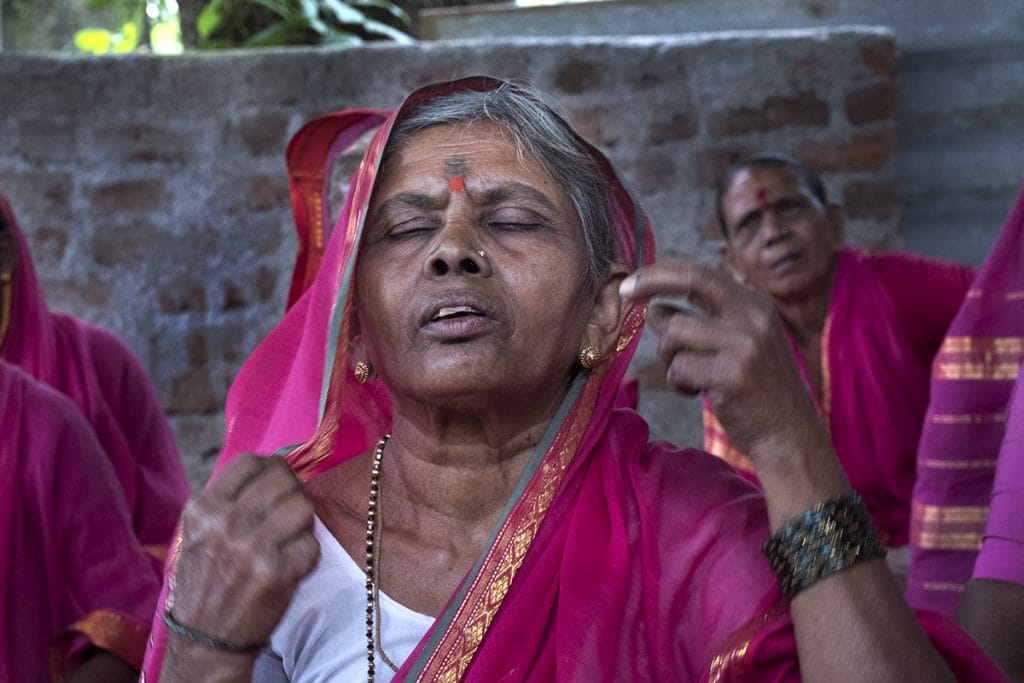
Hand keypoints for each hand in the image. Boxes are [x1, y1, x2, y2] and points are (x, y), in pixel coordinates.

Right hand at [169, 455, 318, 650]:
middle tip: (287, 514)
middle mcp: (226, 523)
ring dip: (302, 525)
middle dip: (292, 494)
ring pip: (303, 508)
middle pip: (283, 480)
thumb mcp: (199, 532)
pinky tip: (290, 566)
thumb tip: (273, 470)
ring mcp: (252, 547)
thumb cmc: (205, 581)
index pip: (251, 461)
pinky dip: (306, 556)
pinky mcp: (277, 572)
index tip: (277, 483)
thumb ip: (229, 500)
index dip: (272, 468)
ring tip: (287, 541)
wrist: (205, 639)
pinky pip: (312, 545)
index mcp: (203, 508)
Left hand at [621, 258, 824, 458]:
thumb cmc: (757, 390)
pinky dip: (677, 382)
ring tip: (685, 375)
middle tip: (624, 293)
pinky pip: (679, 368)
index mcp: (756, 304)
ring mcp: (745, 344)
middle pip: (691, 281)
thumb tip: (653, 307)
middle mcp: (753, 317)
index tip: (632, 281)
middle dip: (651, 280)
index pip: (701, 273)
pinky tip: (694, 392)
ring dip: (668, 357)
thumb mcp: (745, 342)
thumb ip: (710, 321)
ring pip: (675, 333)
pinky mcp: (732, 375)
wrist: (790, 435)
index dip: (661, 273)